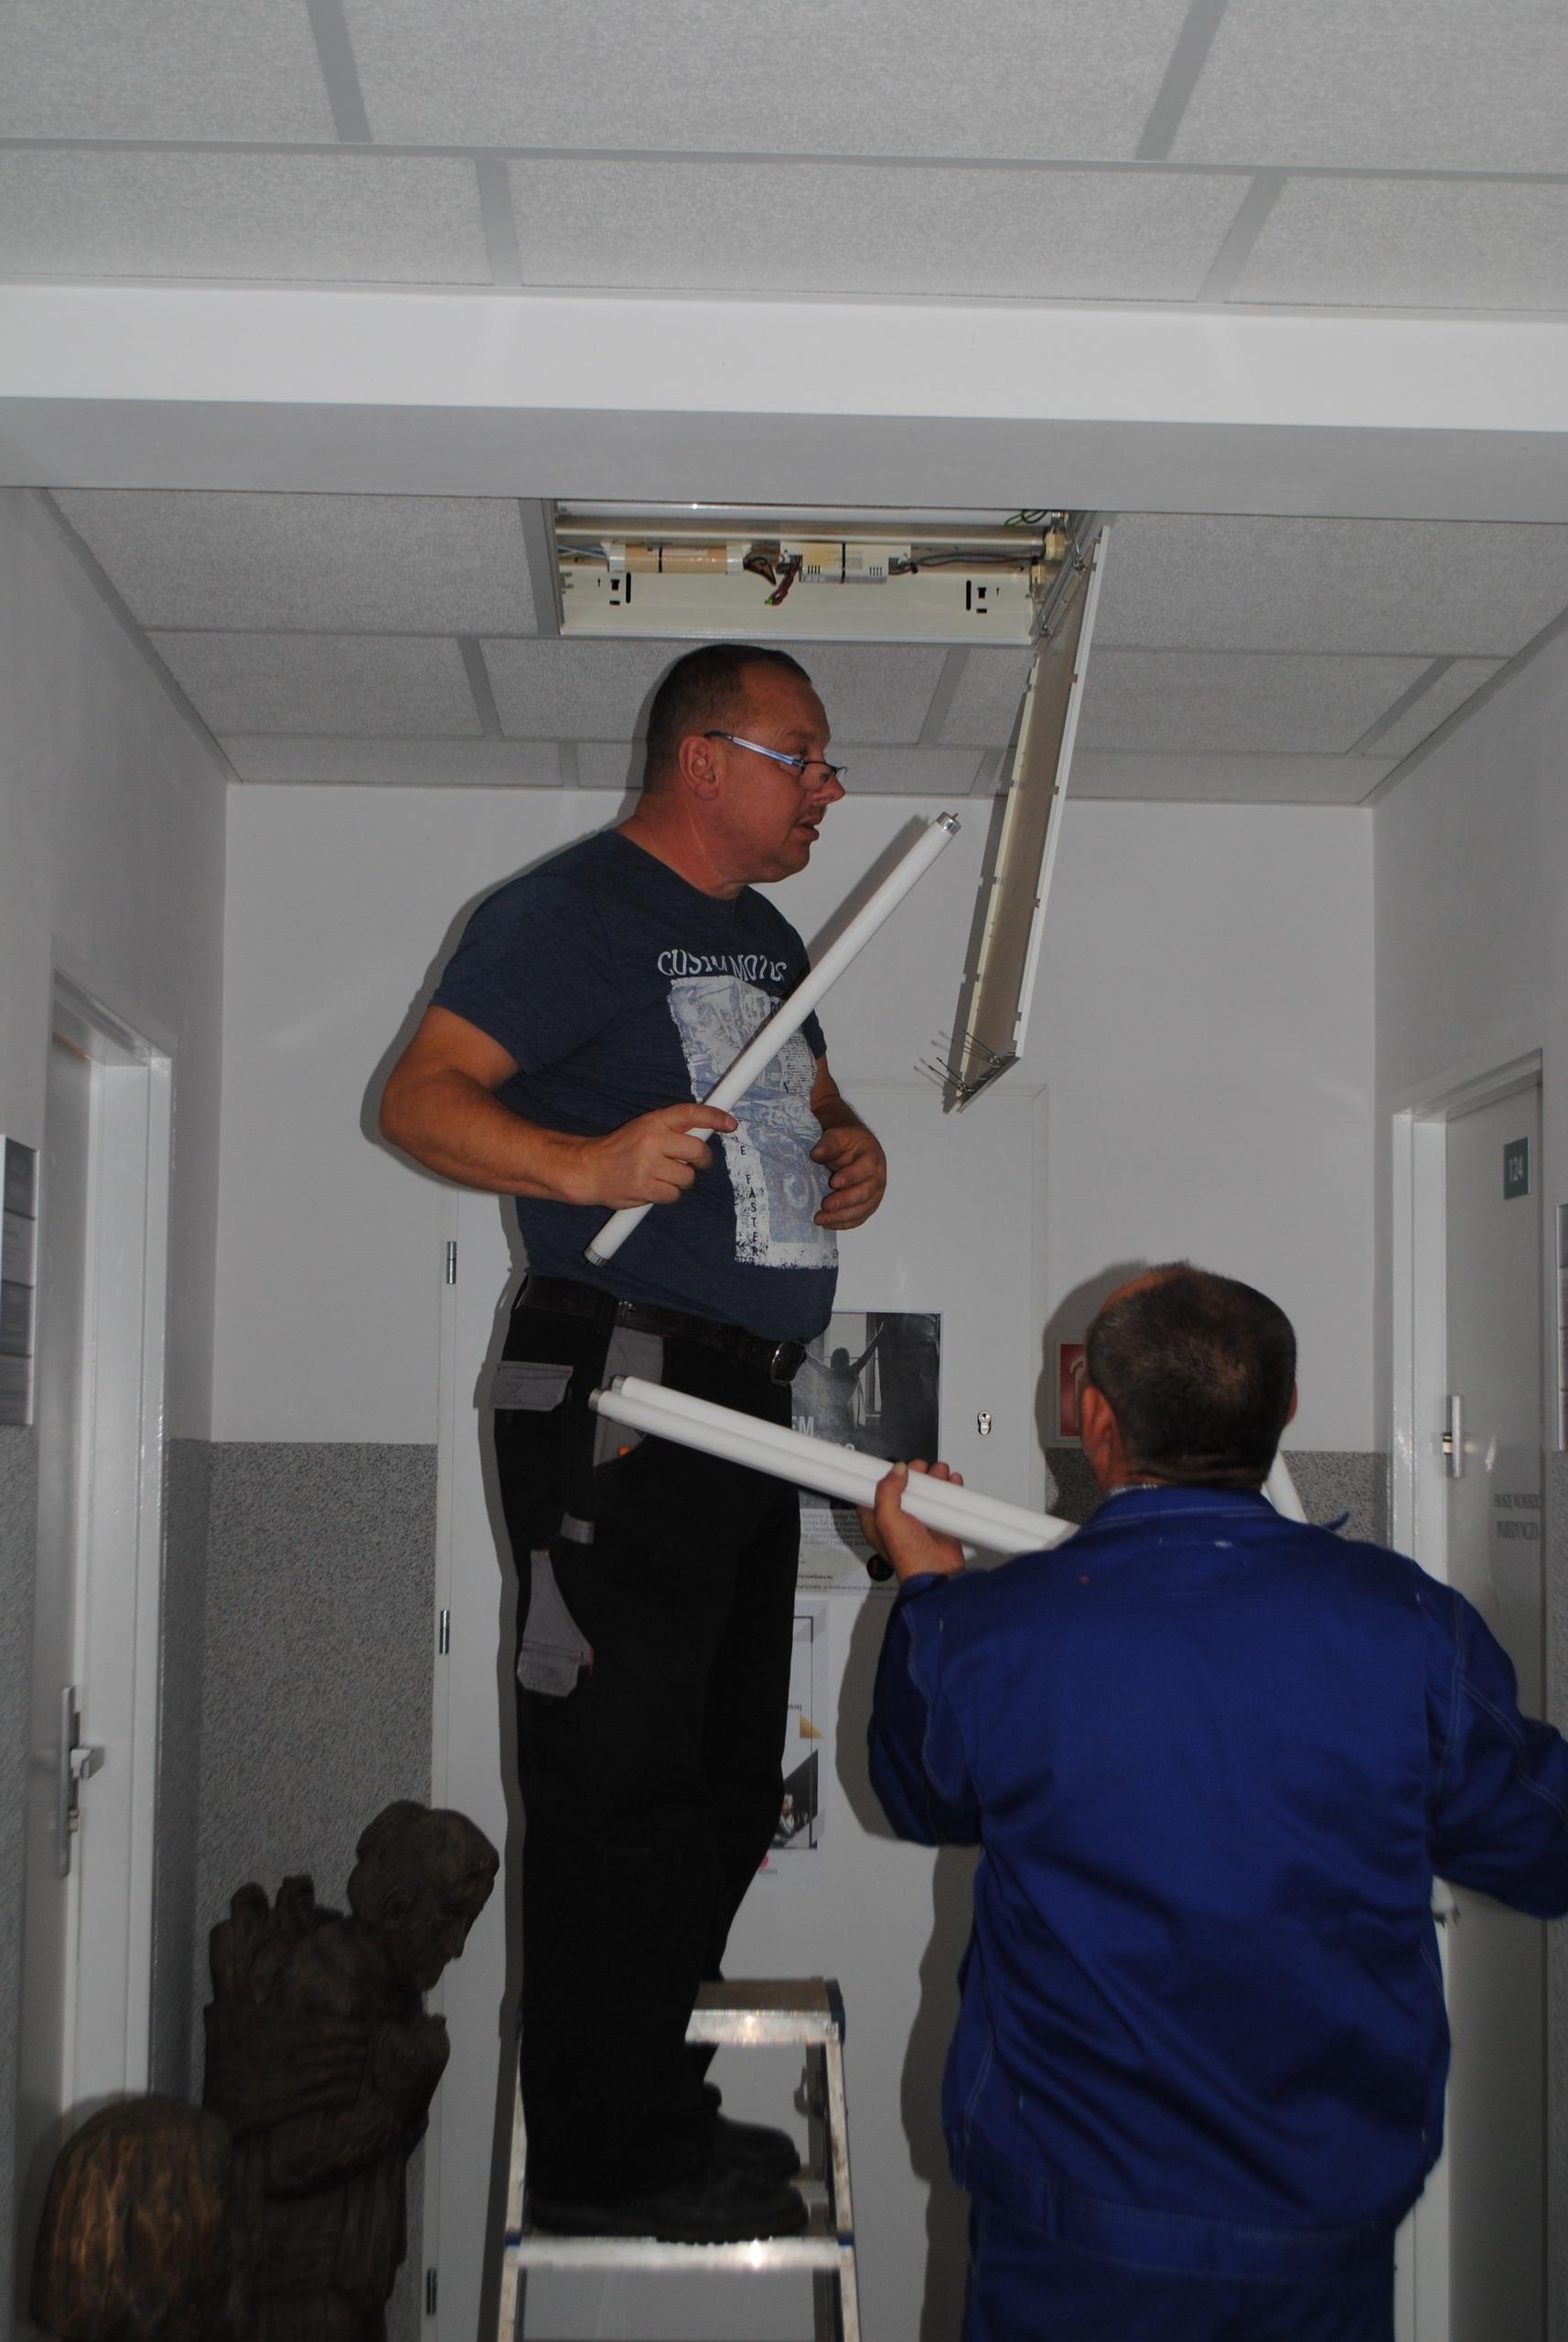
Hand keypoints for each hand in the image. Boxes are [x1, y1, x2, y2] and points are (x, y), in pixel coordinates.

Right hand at [564, 1104, 736, 1208]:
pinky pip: (674, 1195)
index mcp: (654, 1121)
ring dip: (681, 1181)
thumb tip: (706, 1133)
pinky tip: (654, 1188)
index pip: (690, 1114)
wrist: (589, 1169)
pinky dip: (668, 1195)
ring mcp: (648, 1165)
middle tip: (695, 1163)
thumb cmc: (621, 1149)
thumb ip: (671, 1129)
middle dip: (702, 1160)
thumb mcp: (644, 1128)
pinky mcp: (644, 1187)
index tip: (730, 1124)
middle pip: (697, 1150)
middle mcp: (652, 1140)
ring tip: (663, 1177)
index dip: (714, 1118)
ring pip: (687, 1177)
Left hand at [811, 1122, 886, 1228]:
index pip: (866, 1168)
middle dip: (844, 1201)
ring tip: (820, 1219)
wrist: (854, 1149)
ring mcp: (874, 1194)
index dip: (851, 1177)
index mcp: (873, 1157)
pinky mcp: (867, 1206)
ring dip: (841, 1217)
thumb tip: (816, 1154)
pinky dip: (844, 1224)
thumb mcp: (838, 1136)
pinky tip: (828, 1224)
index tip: (833, 1183)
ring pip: (862, 1210)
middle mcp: (878, 1178)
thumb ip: (829, 1144)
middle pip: (865, 1193)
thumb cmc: (847, 1143)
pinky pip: (858, 1218)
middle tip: (825, 1205)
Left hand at [856, 1460, 966, 1582]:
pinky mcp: (938, 1522)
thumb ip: (887, 1491)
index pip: (876, 1491)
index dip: (885, 1476)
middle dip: (914, 1474)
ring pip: (925, 1491)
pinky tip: (951, 1481)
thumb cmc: (907, 1555)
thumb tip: (897, 1471)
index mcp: (877, 1519)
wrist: (935, 1570)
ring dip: (934, 1478)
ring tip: (940, 1471)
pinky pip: (943, 1500)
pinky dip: (949, 1488)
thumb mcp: (887, 1519)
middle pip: (904, 1487)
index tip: (895, 1465)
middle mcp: (898, 1519)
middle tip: (920, 1467)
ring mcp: (919, 1519)